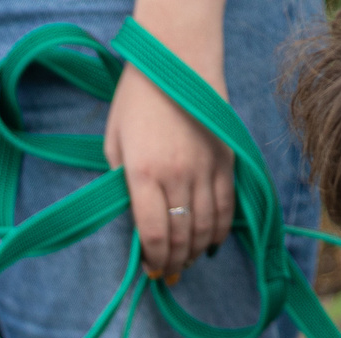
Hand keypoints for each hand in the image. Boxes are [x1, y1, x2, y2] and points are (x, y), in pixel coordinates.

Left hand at [103, 0, 231, 281]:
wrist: (175, 59)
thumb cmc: (136, 99)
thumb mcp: (113, 142)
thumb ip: (122, 184)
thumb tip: (135, 222)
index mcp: (143, 173)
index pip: (154, 235)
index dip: (154, 262)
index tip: (152, 273)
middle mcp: (177, 176)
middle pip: (182, 237)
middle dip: (175, 264)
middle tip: (170, 276)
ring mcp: (206, 169)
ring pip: (207, 228)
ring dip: (197, 251)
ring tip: (187, 262)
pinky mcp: (226, 161)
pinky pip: (227, 207)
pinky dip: (220, 231)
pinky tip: (210, 243)